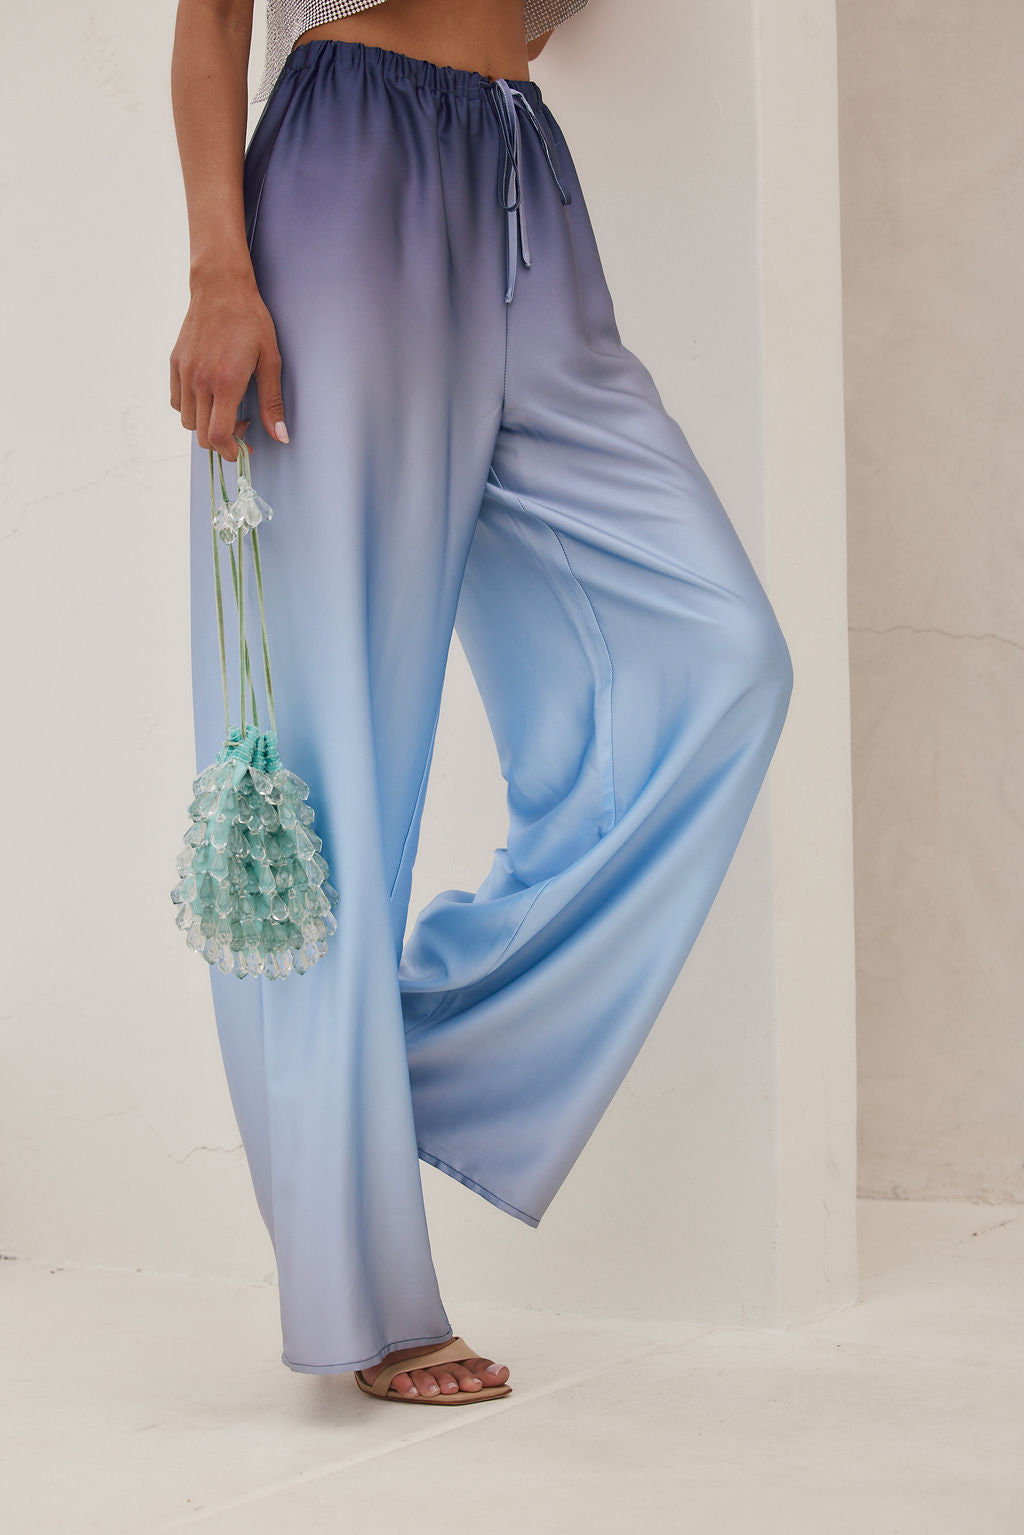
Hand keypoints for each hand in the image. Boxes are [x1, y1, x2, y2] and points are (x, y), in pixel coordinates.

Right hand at [170, 267, 288, 461]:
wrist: (221, 288)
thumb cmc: (250, 320)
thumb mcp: (270, 360)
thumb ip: (272, 402)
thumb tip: (280, 436)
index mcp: (225, 383)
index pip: (218, 436)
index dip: (231, 452)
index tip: (243, 449)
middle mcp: (200, 381)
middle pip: (202, 435)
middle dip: (222, 442)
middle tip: (240, 428)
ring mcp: (184, 372)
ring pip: (187, 421)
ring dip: (206, 426)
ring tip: (224, 410)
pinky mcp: (175, 364)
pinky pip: (177, 402)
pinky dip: (191, 409)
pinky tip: (208, 397)